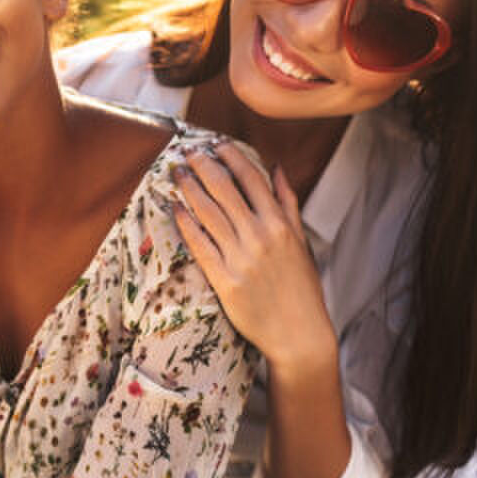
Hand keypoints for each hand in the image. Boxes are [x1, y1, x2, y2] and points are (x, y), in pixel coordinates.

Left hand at [172, 140, 336, 372]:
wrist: (299, 333)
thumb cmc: (301, 287)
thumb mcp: (301, 241)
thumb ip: (287, 202)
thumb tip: (276, 167)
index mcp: (281, 224)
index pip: (252, 179)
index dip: (231, 157)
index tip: (216, 143)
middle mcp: (260, 237)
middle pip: (224, 190)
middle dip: (203, 166)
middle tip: (187, 152)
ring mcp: (241, 258)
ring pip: (208, 213)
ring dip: (189, 188)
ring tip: (177, 172)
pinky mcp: (225, 281)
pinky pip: (200, 245)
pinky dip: (186, 223)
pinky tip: (175, 207)